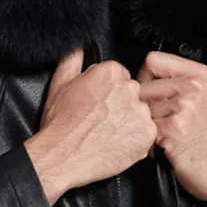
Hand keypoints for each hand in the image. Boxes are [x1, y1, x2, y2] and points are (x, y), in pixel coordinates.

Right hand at [24, 47, 156, 203]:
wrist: (62, 156)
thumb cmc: (60, 125)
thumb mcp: (59, 84)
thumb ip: (72, 60)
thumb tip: (79, 49)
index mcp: (110, 72)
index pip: (120, 76)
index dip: (108, 92)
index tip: (101, 104)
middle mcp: (128, 88)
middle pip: (133, 93)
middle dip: (121, 105)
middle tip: (103, 120)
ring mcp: (139, 111)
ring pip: (140, 113)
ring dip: (129, 122)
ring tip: (108, 133)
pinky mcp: (146, 134)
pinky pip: (147, 133)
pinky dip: (135, 140)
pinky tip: (117, 143)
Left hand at [136, 50, 206, 201]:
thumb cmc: (203, 135)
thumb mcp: (199, 97)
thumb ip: (173, 80)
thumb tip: (138, 74)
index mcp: (198, 74)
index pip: (152, 60)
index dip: (145, 77)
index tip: (153, 92)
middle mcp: (194, 86)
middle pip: (142, 84)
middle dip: (143, 104)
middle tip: (161, 119)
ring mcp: (185, 106)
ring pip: (140, 107)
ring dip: (145, 123)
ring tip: (165, 132)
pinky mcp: (174, 127)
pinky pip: (144, 126)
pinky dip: (148, 138)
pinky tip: (165, 142)